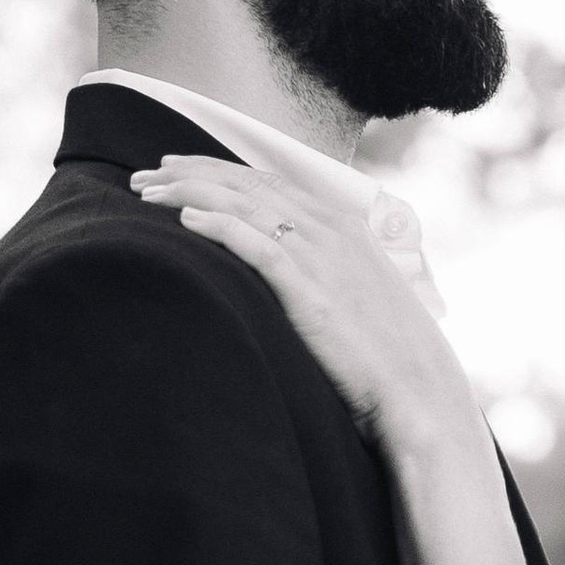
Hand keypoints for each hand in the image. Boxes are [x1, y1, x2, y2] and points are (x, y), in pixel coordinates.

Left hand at [131, 141, 475, 455]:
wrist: (419, 393)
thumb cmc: (389, 357)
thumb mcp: (360, 300)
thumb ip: (327, 276)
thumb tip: (294, 279)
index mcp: (344, 226)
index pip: (268, 183)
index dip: (217, 172)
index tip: (176, 171)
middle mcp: (331, 230)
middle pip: (247, 185)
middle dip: (191, 175)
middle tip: (145, 176)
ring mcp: (322, 255)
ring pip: (243, 205)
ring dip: (190, 193)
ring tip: (146, 193)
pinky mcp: (310, 290)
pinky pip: (254, 243)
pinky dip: (218, 225)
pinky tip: (184, 219)